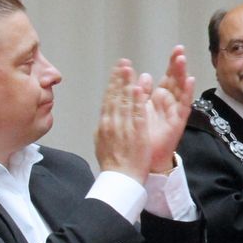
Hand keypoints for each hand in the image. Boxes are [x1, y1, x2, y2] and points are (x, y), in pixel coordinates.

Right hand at [94, 60, 150, 182]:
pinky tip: (139, 89)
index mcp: (105, 124)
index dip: (113, 84)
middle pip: (115, 97)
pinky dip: (138, 101)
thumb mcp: (103, 141)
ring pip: (125, 102)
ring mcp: (124, 128)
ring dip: (127, 84)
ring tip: (129, 69)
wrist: (120, 179)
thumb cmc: (113, 164)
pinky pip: (137, 114)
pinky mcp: (136, 133)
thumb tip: (104, 116)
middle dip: (119, 78)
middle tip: (123, 62)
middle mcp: (112, 123)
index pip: (109, 100)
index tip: (116, 70)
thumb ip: (105, 126)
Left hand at [143, 46, 194, 173]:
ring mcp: (174, 111)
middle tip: (180, 50)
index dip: (171, 63)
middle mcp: (169, 103)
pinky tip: (190, 81)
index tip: (176, 49)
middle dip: (178, 65)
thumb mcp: (139, 109)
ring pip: (181, 89)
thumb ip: (142, 92)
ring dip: (182, 74)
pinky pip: (184, 105)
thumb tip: (146, 75)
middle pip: (176, 80)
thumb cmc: (142, 135)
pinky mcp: (177, 121)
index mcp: (159, 98)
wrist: (143, 159)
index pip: (167, 76)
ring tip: (183, 60)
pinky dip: (187, 93)